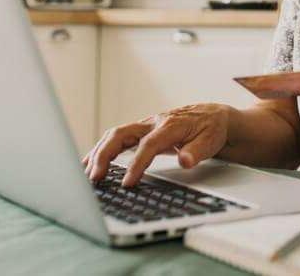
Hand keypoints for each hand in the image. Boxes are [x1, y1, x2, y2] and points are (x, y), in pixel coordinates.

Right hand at [82, 103, 229, 186]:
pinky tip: (88, 164)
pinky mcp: (139, 132)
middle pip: (121, 134)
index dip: (136, 164)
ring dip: (98, 154)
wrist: (212, 116)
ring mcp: (143, 126)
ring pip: (114, 136)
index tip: (127, 183)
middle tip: (94, 178)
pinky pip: (115, 139)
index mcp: (169, 125)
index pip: (148, 144)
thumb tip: (185, 160)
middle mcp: (152, 123)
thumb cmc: (211, 128)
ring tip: (87, 176)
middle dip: (105, 155)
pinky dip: (100, 151)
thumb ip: (198, 151)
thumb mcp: (211, 140)